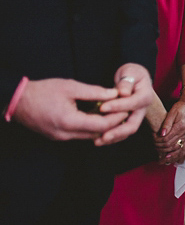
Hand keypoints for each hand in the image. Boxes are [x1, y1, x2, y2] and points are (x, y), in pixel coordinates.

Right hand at [11, 78, 126, 140]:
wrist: (18, 101)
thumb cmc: (43, 91)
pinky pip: (79, 134)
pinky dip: (90, 126)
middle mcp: (65, 134)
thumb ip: (94, 92)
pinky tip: (95, 114)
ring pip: (88, 136)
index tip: (126, 109)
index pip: (101, 126)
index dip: (116, 118)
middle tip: (123, 111)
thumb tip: (114, 94)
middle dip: (111, 123)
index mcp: (69, 122)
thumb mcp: (70, 87)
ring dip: (101, 126)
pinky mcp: (57, 136)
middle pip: (97, 134)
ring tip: (112, 111)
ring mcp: (60, 137)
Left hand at [95, 64, 153, 145]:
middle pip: (133, 124)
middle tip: (103, 136)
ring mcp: (135, 117)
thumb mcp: (129, 72)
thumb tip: (123, 93)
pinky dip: (110, 137)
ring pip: (126, 131)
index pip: (132, 103)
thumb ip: (126, 82)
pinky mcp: (128, 121)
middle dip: (118, 132)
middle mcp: (142, 109)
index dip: (118, 106)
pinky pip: (120, 132)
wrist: (132, 78)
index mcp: (145, 96)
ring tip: (97, 141)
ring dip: (113, 138)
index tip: (102, 107)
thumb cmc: (131, 74)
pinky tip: (97, 140)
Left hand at [155, 98, 184, 163]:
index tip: (152, 137)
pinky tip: (168, 156)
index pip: (166, 139)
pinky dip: (174, 153)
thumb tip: (161, 133)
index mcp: (180, 127)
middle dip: (159, 146)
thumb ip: (167, 123)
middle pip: (169, 145)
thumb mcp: (172, 112)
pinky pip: (181, 148)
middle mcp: (184, 133)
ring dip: (166, 151)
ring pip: (175, 149)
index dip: (157, 140)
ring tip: (158, 150)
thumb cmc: (180, 107)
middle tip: (153, 143)